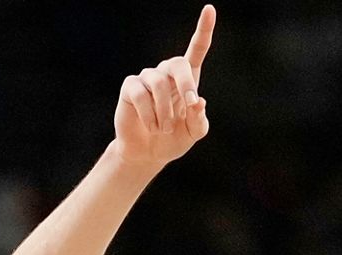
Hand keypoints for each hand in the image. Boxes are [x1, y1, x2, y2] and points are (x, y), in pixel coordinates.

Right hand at [112, 5, 214, 166]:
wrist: (148, 153)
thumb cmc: (173, 139)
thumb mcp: (193, 133)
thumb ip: (199, 120)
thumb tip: (198, 102)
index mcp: (188, 79)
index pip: (197, 50)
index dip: (204, 30)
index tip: (210, 9)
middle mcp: (167, 73)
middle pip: (178, 63)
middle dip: (186, 84)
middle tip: (190, 105)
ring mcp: (147, 78)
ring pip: (159, 85)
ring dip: (165, 112)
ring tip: (164, 129)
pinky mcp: (130, 87)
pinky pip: (141, 95)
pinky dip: (150, 115)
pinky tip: (151, 126)